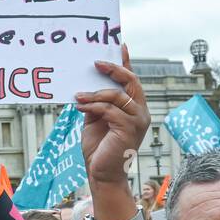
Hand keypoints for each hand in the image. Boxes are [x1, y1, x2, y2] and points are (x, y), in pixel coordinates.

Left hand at [75, 46, 150, 219]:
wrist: (101, 174)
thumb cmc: (98, 149)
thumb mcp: (94, 120)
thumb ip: (96, 103)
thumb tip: (87, 86)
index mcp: (133, 108)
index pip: (130, 81)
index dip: (125, 62)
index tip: (119, 44)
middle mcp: (140, 112)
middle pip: (131, 82)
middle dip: (114, 69)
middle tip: (96, 63)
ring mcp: (137, 120)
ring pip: (118, 95)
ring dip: (95, 94)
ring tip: (78, 96)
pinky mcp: (129, 129)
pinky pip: (110, 110)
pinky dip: (94, 106)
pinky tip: (80, 105)